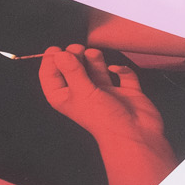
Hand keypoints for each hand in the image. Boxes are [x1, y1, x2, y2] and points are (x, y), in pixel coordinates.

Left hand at [38, 44, 167, 147]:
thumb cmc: (104, 119)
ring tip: (94, 55)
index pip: (51, 76)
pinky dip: (119, 69)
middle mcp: (84, 93)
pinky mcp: (124, 91)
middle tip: (78, 50)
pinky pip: (121, 74)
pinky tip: (116, 70)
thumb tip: (59, 54)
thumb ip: (71, 71)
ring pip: (96, 67)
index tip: (56, 50)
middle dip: (75, 55)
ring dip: (94, 58)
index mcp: (67, 97)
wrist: (134, 135)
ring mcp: (105, 92)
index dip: (51, 62)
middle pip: (74, 67)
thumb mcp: (82, 92)